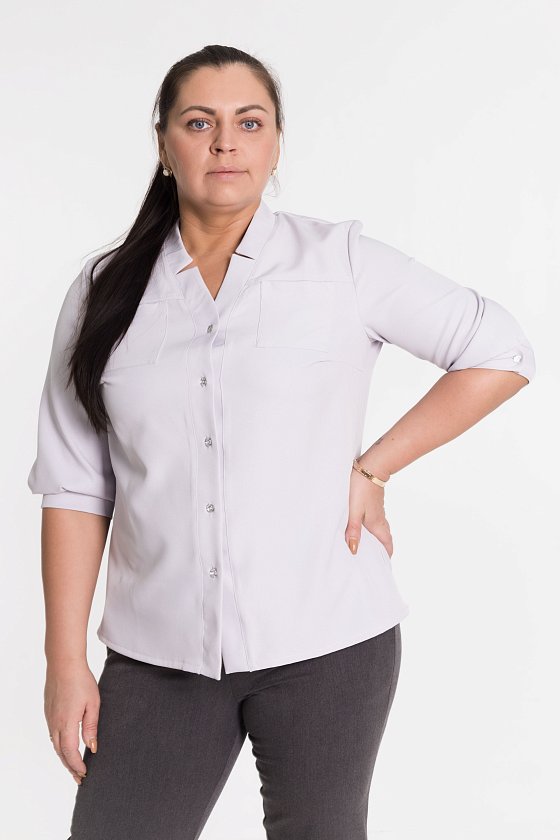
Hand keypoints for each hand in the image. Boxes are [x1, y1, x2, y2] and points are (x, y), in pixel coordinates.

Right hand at [44, 660, 99, 784]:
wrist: (64, 664)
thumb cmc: (81, 681)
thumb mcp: (93, 704)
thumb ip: (91, 727)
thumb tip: (92, 747)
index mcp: (67, 723)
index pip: (70, 752)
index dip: (77, 765)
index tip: (84, 774)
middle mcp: (55, 724)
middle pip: (60, 752)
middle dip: (70, 766)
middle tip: (80, 778)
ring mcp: (50, 718)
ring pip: (55, 744)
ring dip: (64, 757)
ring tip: (73, 766)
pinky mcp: (49, 712)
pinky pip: (52, 734)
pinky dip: (59, 745)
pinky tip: (65, 746)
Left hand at [346, 462, 392, 557]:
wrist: (371, 467)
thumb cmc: (361, 488)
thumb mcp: (354, 511)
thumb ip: (353, 530)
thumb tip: (354, 550)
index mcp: (376, 524)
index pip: (387, 545)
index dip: (387, 556)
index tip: (383, 566)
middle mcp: (380, 519)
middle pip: (385, 538)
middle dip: (382, 550)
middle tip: (375, 560)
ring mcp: (378, 510)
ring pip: (382, 529)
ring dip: (378, 538)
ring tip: (369, 546)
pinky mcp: (375, 503)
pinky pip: (377, 520)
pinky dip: (374, 528)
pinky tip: (365, 526)